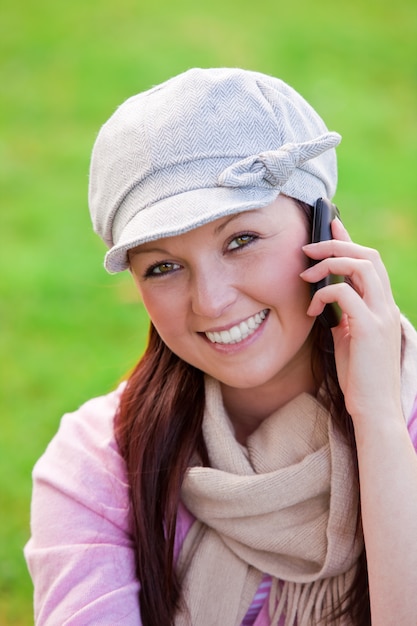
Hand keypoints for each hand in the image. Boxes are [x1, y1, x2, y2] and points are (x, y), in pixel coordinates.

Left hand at [300, 218, 402, 427]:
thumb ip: (343, 316)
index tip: (331, 224)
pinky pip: (345, 293)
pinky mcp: (371, 328)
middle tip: (308, 247)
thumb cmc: (360, 377)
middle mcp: (386, 306)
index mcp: (381, 306)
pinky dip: (324, 293)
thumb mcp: (349, 339)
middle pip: (368, 256)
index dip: (349, 240)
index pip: (369, 262)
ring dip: (330, 263)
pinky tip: (310, 308)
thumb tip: (324, 299)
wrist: (374, 409)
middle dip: (336, 245)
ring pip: (362, 266)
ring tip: (306, 273)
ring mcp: (381, 315)